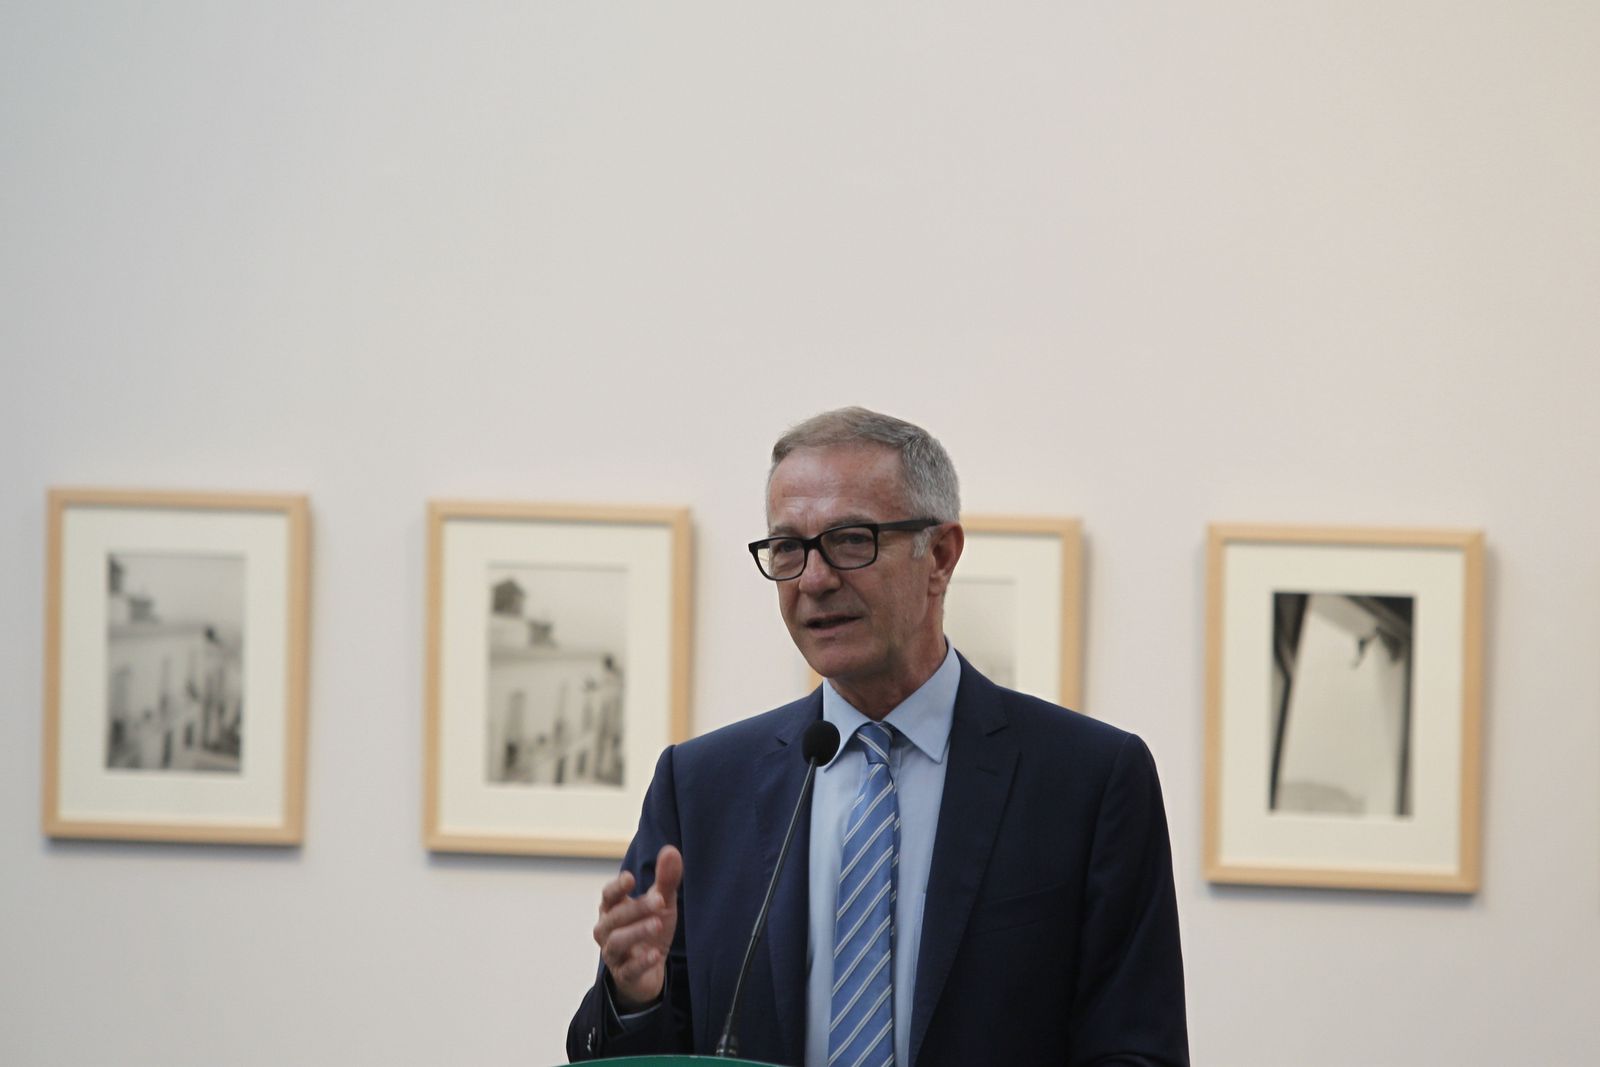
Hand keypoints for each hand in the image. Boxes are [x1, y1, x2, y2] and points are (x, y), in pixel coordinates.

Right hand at [593, 844, 682, 1010]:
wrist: (649, 971)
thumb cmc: (649, 929)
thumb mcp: (662, 904)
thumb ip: (665, 880)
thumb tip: (671, 850)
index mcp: (613, 909)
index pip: (608, 896)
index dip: (617, 887)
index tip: (630, 879)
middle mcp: (607, 931)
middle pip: (614, 918)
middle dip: (636, 908)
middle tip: (660, 901)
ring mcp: (614, 955)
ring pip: (616, 942)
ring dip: (636, 932)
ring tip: (657, 924)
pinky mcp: (624, 975)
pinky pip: (628, 969)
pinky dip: (640, 961)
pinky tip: (655, 954)